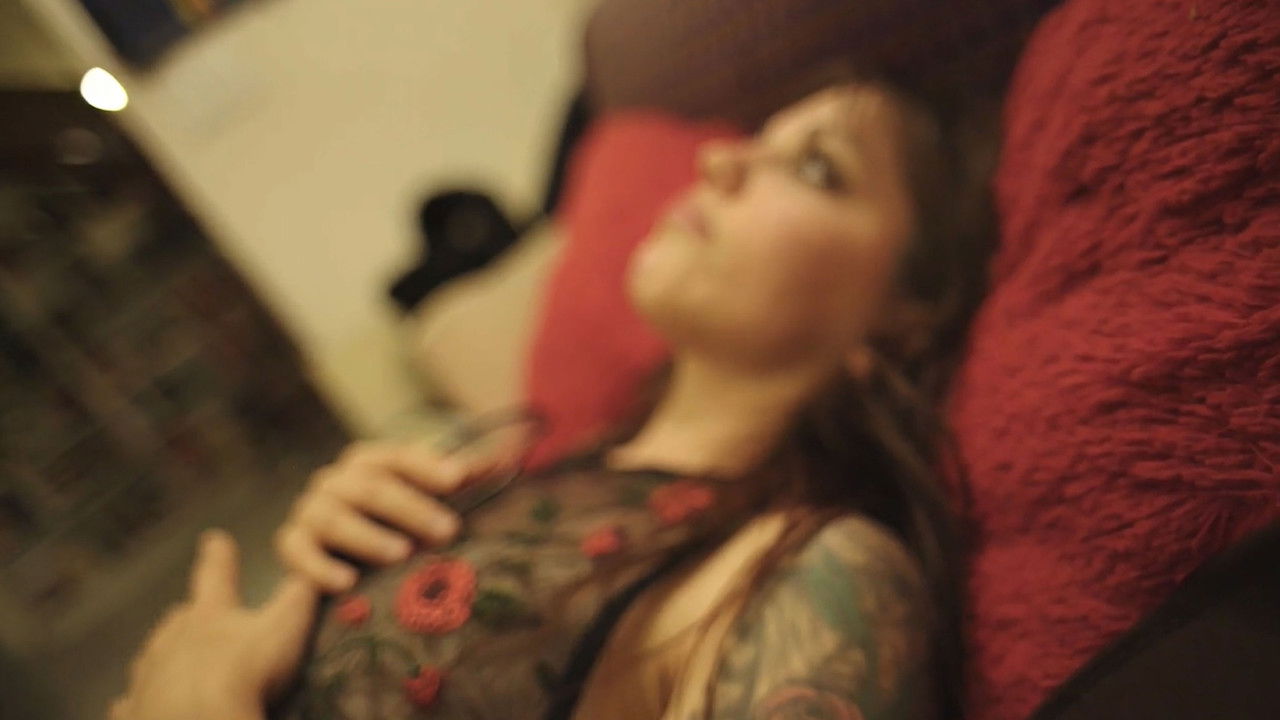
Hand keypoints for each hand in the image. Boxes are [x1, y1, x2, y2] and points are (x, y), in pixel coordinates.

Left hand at [110, 530, 317, 719]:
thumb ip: (301, 594)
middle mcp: (171, 640)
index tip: (214, 538)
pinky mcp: (136, 711)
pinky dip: (137, 701)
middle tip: (193, 614)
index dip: (219, 556)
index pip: (215, 575)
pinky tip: (133, 704)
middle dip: (188, 616)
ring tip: (169, 661)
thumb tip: (317, 566)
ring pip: (151, 659)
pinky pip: (132, 704)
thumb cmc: (246, 673)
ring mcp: (148, 678)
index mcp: (208, 615)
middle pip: (178, 620)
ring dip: (162, 656)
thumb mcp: (285, 627)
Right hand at [274, 441, 486, 592]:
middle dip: (411, 508)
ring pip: (334, 518)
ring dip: (369, 536)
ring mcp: (310, 510)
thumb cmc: (393, 523)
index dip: (428, 466)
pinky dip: (320, 568)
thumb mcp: (425, 500)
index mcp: (368, 462)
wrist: (338, 557)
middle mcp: (335, 480)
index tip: (460, 479)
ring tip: (402, 554)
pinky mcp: (291, 544)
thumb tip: (503, 462)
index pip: (398, 457)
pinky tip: (347, 584)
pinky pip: (298, 553)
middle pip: (371, 487)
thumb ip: (458, 479)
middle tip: (448, 530)